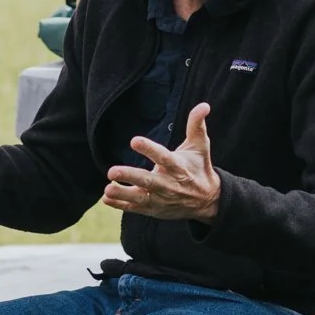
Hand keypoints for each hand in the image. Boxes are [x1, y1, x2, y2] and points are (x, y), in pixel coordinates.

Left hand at [102, 102, 220, 222]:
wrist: (207, 201)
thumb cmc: (199, 168)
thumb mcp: (200, 146)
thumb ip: (196, 125)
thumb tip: (204, 105)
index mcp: (179, 167)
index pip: (164, 157)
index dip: (149, 150)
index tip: (134, 140)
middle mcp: (169, 184)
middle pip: (149, 181)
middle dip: (130, 176)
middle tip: (112, 171)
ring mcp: (161, 199)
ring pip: (140, 198)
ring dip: (123, 194)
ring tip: (107, 189)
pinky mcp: (155, 209)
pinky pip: (136, 208)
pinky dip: (121, 205)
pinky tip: (106, 199)